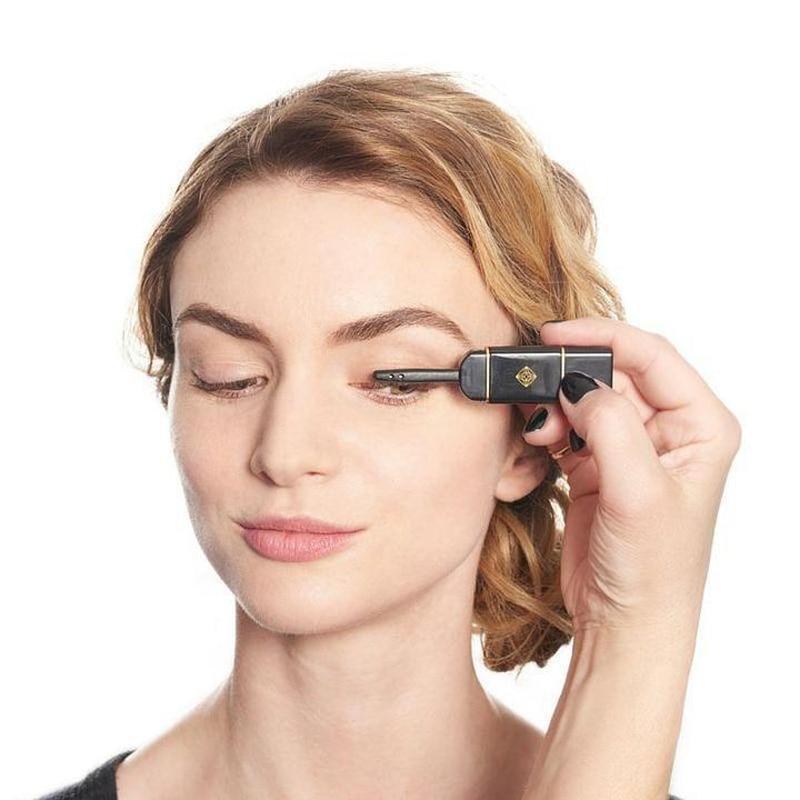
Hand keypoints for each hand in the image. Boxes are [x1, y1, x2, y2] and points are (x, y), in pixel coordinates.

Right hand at [517, 317, 741, 634]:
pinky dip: (545, 430)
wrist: (625, 619)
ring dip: (554, 407)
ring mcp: (630, 445)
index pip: (652, 357)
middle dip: (569, 377)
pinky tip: (535, 447)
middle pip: (612, 372)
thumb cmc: (654, 569)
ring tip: (539, 432)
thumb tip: (577, 381)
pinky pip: (566, 425)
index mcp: (701, 426)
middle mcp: (669, 429)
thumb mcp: (639, 492)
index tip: (554, 335)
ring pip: (583, 397)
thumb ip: (610, 426)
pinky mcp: (597, 462)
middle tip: (532, 385)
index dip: (602, 337)